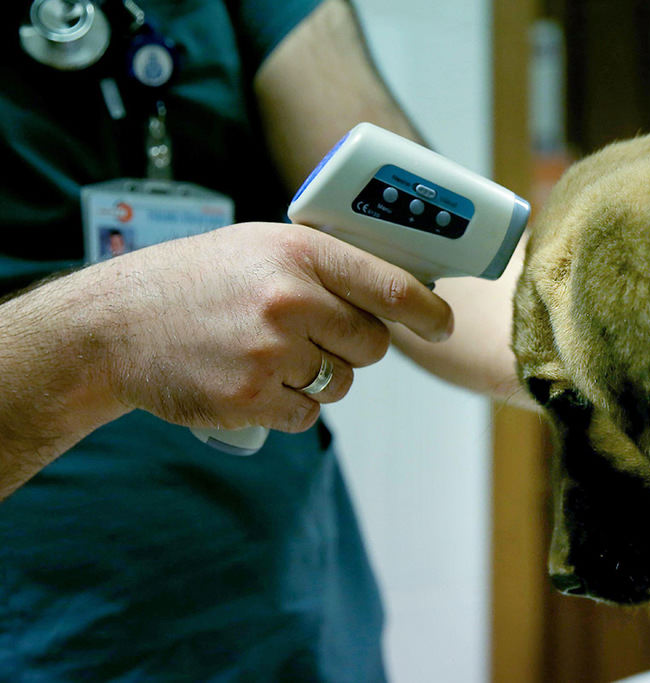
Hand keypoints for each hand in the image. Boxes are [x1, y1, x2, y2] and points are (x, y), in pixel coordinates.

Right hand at [97, 222, 452, 432]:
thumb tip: (395, 295)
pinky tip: (253, 380)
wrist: (113, 326)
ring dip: (319, 376)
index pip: (390, 286)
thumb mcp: (259, 247)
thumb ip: (323, 266)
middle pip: (372, 343)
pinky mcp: (252, 398)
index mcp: (299, 253)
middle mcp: (290, 300)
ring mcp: (271, 352)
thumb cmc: (195, 282)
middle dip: (353, 345)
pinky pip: (308, 413)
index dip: (427, 310)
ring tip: (267, 353)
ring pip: (341, 382)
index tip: (442, 324)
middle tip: (314, 335)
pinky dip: (290, 403)